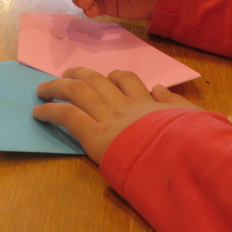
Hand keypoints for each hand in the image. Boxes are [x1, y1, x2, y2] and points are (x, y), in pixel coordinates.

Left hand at [34, 68, 201, 163]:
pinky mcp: (95, 135)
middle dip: (79, 75)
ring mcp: (109, 117)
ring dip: (57, 87)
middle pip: (96, 80)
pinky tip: (39, 112)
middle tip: (66, 74)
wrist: (181, 156)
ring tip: (43, 88)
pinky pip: (68, 116)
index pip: (127, 80)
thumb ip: (174, 102)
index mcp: (147, 103)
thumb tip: (160, 89)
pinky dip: (50, 111)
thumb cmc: (191, 141)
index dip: (113, 77)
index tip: (106, 79)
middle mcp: (125, 104)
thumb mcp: (192, 117)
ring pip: (77, 92)